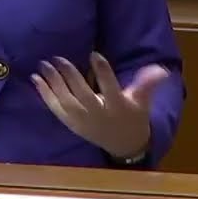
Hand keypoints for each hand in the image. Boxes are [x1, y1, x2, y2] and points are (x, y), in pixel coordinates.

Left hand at [31, 53, 168, 160]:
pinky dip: (45, 95)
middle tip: (58, 58)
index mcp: (117, 107)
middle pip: (82, 95)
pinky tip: (36, 80)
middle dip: (70, 76)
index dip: (103, 72)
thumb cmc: (133, 117)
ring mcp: (82, 121)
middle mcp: (98, 115)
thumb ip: (148, 84)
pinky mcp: (71, 123)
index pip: (110, 89)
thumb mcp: (143, 101)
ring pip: (65, 101)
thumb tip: (161, 70)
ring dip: (52, 83)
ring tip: (43, 65)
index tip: (94, 54)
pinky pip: (55, 109)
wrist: (122, 144)